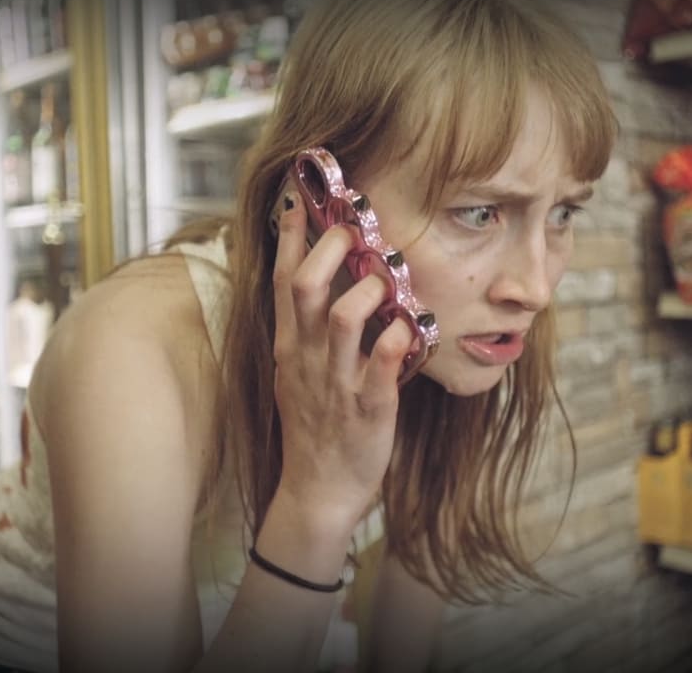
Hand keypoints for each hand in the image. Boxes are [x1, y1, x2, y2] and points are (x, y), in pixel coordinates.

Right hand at [271, 186, 415, 531]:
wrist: (317, 492)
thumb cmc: (316, 428)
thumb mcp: (298, 375)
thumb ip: (307, 332)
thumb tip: (321, 286)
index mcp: (290, 348)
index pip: (282, 281)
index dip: (290, 238)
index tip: (300, 199)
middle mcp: (308, 359)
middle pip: (306, 287)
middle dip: (330, 248)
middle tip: (355, 228)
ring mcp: (336, 384)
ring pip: (344, 319)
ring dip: (368, 289)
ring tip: (388, 278)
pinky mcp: (369, 409)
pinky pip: (381, 366)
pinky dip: (396, 339)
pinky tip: (409, 326)